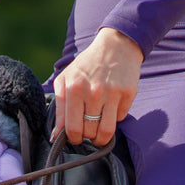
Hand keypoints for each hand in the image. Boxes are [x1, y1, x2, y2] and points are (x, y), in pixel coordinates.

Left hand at [53, 28, 142, 145]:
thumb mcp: (66, 78)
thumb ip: (59, 107)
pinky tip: (111, 107)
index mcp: (74, 88)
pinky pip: (120, 118)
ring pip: (106, 132)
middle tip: (87, 131)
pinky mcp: (128, 93)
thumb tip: (55, 136)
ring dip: (101, 137)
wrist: (116, 45)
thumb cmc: (87, 64)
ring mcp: (112, 93)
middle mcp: (93, 91)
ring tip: (98, 132)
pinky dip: (115, 117)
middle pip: (89, 132)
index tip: (75, 137)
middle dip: (87, 137)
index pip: (72, 128)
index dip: (73, 139)